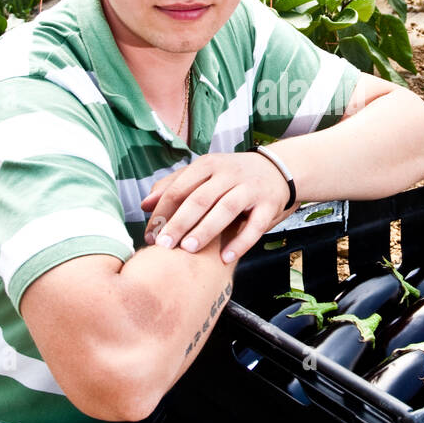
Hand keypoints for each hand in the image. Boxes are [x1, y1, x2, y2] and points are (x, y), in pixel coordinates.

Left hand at [141, 151, 294, 263]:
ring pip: (225, 209)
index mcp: (208, 164)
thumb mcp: (204, 173)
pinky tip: (224, 257)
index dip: (162, 212)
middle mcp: (229, 173)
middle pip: (200, 198)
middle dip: (179, 222)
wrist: (278, 169)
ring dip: (206, 230)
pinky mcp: (269, 204)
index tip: (151, 234)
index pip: (179, 188)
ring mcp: (250, 188)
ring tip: (189, 249)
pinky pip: (254, 226)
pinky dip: (240, 243)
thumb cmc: (232, 176)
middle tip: (164, 245)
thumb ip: (174, 186)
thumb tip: (145, 205)